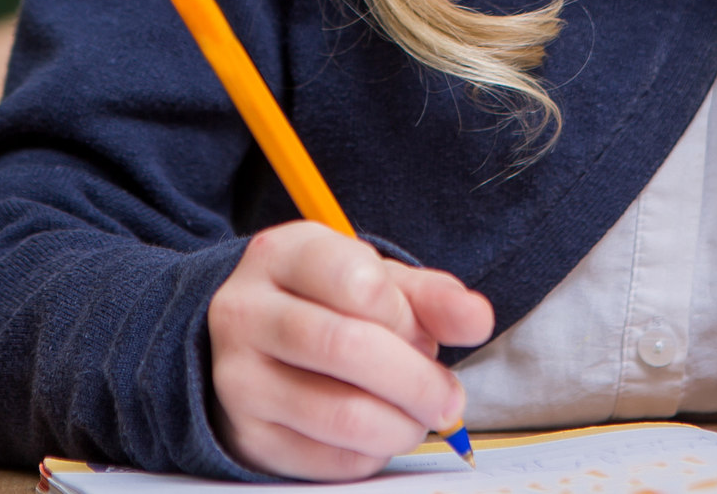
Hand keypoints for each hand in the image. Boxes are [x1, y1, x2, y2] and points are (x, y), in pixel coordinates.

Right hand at [208, 221, 494, 479]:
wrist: (246, 345)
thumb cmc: (322, 304)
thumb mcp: (372, 281)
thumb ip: (429, 297)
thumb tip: (477, 319)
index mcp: (279, 256)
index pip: (356, 281)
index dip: (405, 315)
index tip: (419, 331)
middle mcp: (244, 312)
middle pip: (348, 349)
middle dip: (418, 380)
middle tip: (448, 396)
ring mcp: (238, 379)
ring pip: (342, 415)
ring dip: (403, 425)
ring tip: (419, 416)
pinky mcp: (248, 438)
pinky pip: (329, 460)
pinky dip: (373, 454)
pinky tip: (379, 433)